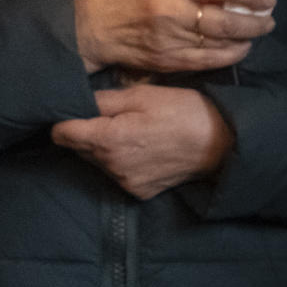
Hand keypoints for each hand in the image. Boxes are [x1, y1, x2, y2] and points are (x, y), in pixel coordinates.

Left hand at [50, 84, 233, 199]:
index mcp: (108, 140)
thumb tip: (74, 102)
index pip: (62, 135)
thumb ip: (101, 101)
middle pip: (77, 149)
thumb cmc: (183, 111)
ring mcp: (125, 182)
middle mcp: (112, 166)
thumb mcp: (141, 95)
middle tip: (110, 117)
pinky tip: (141, 149)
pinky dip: (120, 162)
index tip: (74, 111)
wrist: (224, 144)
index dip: (64, 120)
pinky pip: (116, 174)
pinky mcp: (138, 192)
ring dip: (103, 148)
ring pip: (96, 162)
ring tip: (130, 132)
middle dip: (85, 132)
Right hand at [73, 0, 274, 73]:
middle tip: (268, 18)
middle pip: (227, 20)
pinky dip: (227, 56)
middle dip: (255, 21)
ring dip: (245, 39)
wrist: (88, 28)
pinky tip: (237, 50)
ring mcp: (168, 40)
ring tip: (255, 34)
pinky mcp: (165, 60)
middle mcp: (171, 12)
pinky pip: (206, 61)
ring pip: (220, 44)